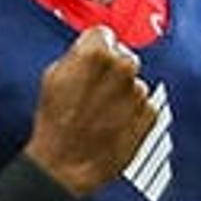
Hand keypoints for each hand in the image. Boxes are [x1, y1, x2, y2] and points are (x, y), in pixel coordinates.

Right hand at [23, 26, 157, 193]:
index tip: (87, 60)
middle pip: (121, 57)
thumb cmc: (55, 126)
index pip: (102, 35)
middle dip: (109, 70)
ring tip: (97, 113)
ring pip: (132, 83)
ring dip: (119, 94)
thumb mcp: (50, 79)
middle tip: (90, 91)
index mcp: (96, 53)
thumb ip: (75, 58)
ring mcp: (138, 92)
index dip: (92, 48)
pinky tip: (110, 124)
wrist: (66, 165)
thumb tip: (85, 54)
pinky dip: (130, 113)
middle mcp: (123, 68)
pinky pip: (142, 106)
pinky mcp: (149, 113)